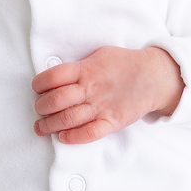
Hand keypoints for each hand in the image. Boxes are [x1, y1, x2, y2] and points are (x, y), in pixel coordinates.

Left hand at [31, 46, 183, 143]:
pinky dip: (73, 137)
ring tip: (41, 128)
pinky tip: (63, 137)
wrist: (154, 77)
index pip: (52, 77)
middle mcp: (90, 88)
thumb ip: (79, 65)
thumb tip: (58, 75)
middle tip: (38, 110)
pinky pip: (89, 133)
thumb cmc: (125, 63)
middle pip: (56, 100)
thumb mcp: (99, 54)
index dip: (38, 84)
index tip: (36, 89)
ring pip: (68, 119)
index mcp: (85, 69)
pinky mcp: (111, 121)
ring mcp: (101, 106)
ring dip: (49, 125)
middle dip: (41, 107)